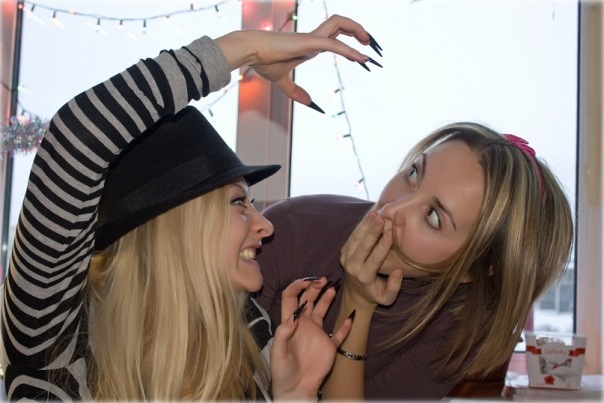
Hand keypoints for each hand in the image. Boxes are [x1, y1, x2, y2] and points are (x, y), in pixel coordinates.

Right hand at [215, 15, 376, 105]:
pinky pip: (334, 44)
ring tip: (370, 46)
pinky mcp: (309, 42)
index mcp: (310, 44)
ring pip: (340, 24)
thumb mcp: (282, 81)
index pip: (336, 35)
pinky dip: (349, 50)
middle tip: (374, 47)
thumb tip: (311, 103)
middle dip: (361, 32)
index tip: (365, 56)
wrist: (250, 51)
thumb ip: (296, 92)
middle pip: (342, 24)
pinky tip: (361, 58)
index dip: (352, 40)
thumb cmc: (264, 61)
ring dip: (358, 31)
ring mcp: (312, 38)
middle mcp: (314, 38)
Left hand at [270, 277, 351, 400]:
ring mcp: (317, 334)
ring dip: (326, 298)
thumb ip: (283, 333)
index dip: (297, 287)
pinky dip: (345, 326)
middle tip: (322, 280)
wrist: (295, 389)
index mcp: (290, 323)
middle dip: (313, 287)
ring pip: (322, 310)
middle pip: (308, 299)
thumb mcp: (278, 351)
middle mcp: (304, 325)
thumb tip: (293, 316)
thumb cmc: (282, 371)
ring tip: (332, 288)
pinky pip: (339, 334)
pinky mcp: (329, 346)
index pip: (291, 298)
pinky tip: (350, 317)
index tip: (306, 281)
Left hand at [340, 210, 402, 308]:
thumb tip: (398, 271)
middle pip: (363, 245)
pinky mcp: (343, 251)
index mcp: (363, 277)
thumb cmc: (375, 294)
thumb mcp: (387, 298)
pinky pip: (352, 236)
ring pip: (355, 238)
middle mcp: (352, 266)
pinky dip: (361, 225)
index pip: (374, 259)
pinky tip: (370, 215)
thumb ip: (394, 287)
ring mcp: (345, 258)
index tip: (391, 233)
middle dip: (373, 231)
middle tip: (382, 218)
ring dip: (365, 224)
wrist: (355, 294)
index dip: (382, 246)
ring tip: (375, 212)